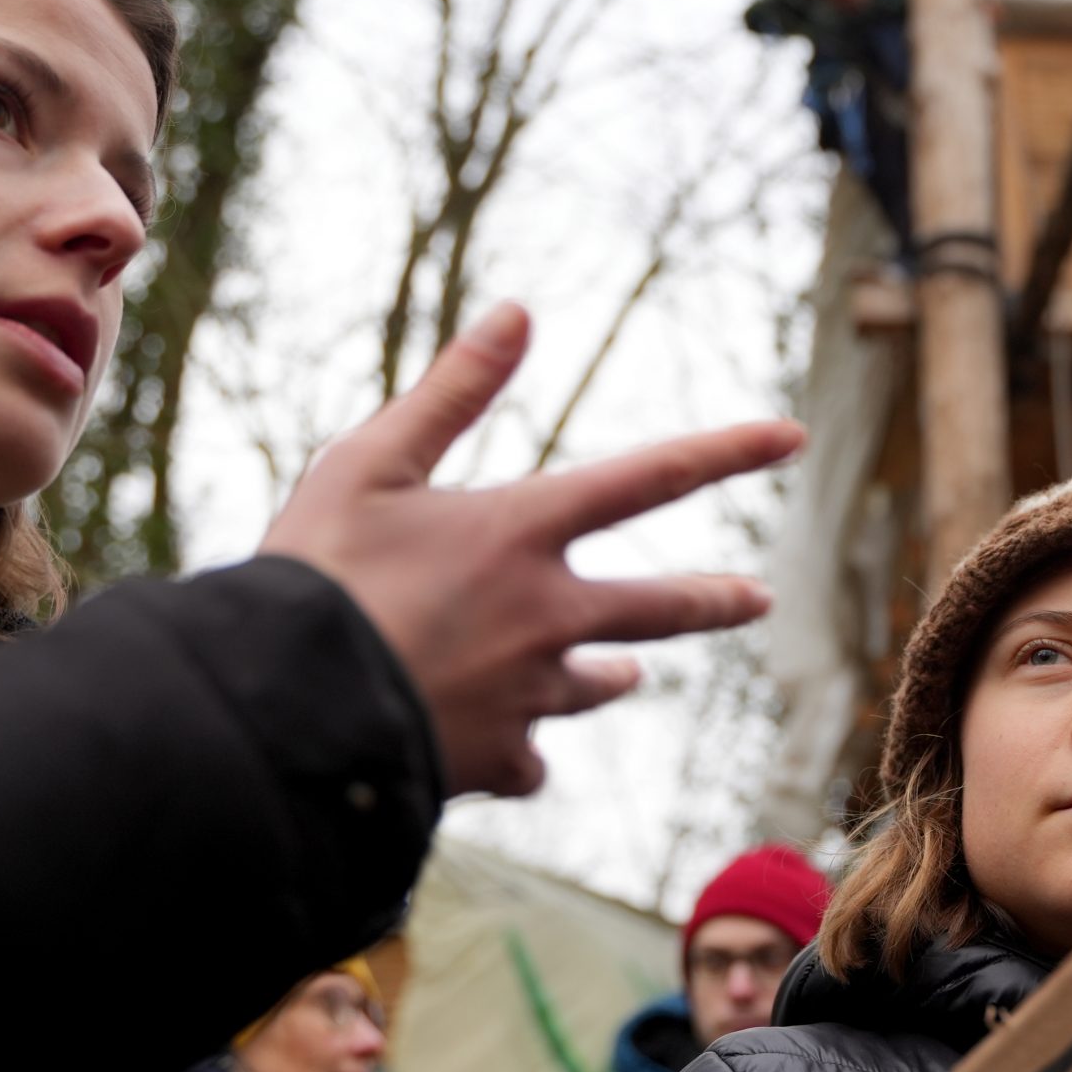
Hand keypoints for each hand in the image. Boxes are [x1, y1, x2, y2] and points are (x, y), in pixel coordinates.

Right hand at [259, 303, 803, 796]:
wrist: (278, 711)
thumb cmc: (312, 575)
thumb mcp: (366, 464)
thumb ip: (451, 393)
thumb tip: (517, 311)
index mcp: (521, 532)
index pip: (650, 477)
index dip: (727, 450)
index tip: (793, 435)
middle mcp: (546, 615)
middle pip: (660, 607)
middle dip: (713, 600)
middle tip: (754, 598)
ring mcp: (529, 694)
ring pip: (596, 684)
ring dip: (610, 675)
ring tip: (621, 673)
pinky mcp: (497, 760)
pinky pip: (529, 757)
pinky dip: (518, 748)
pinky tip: (503, 749)